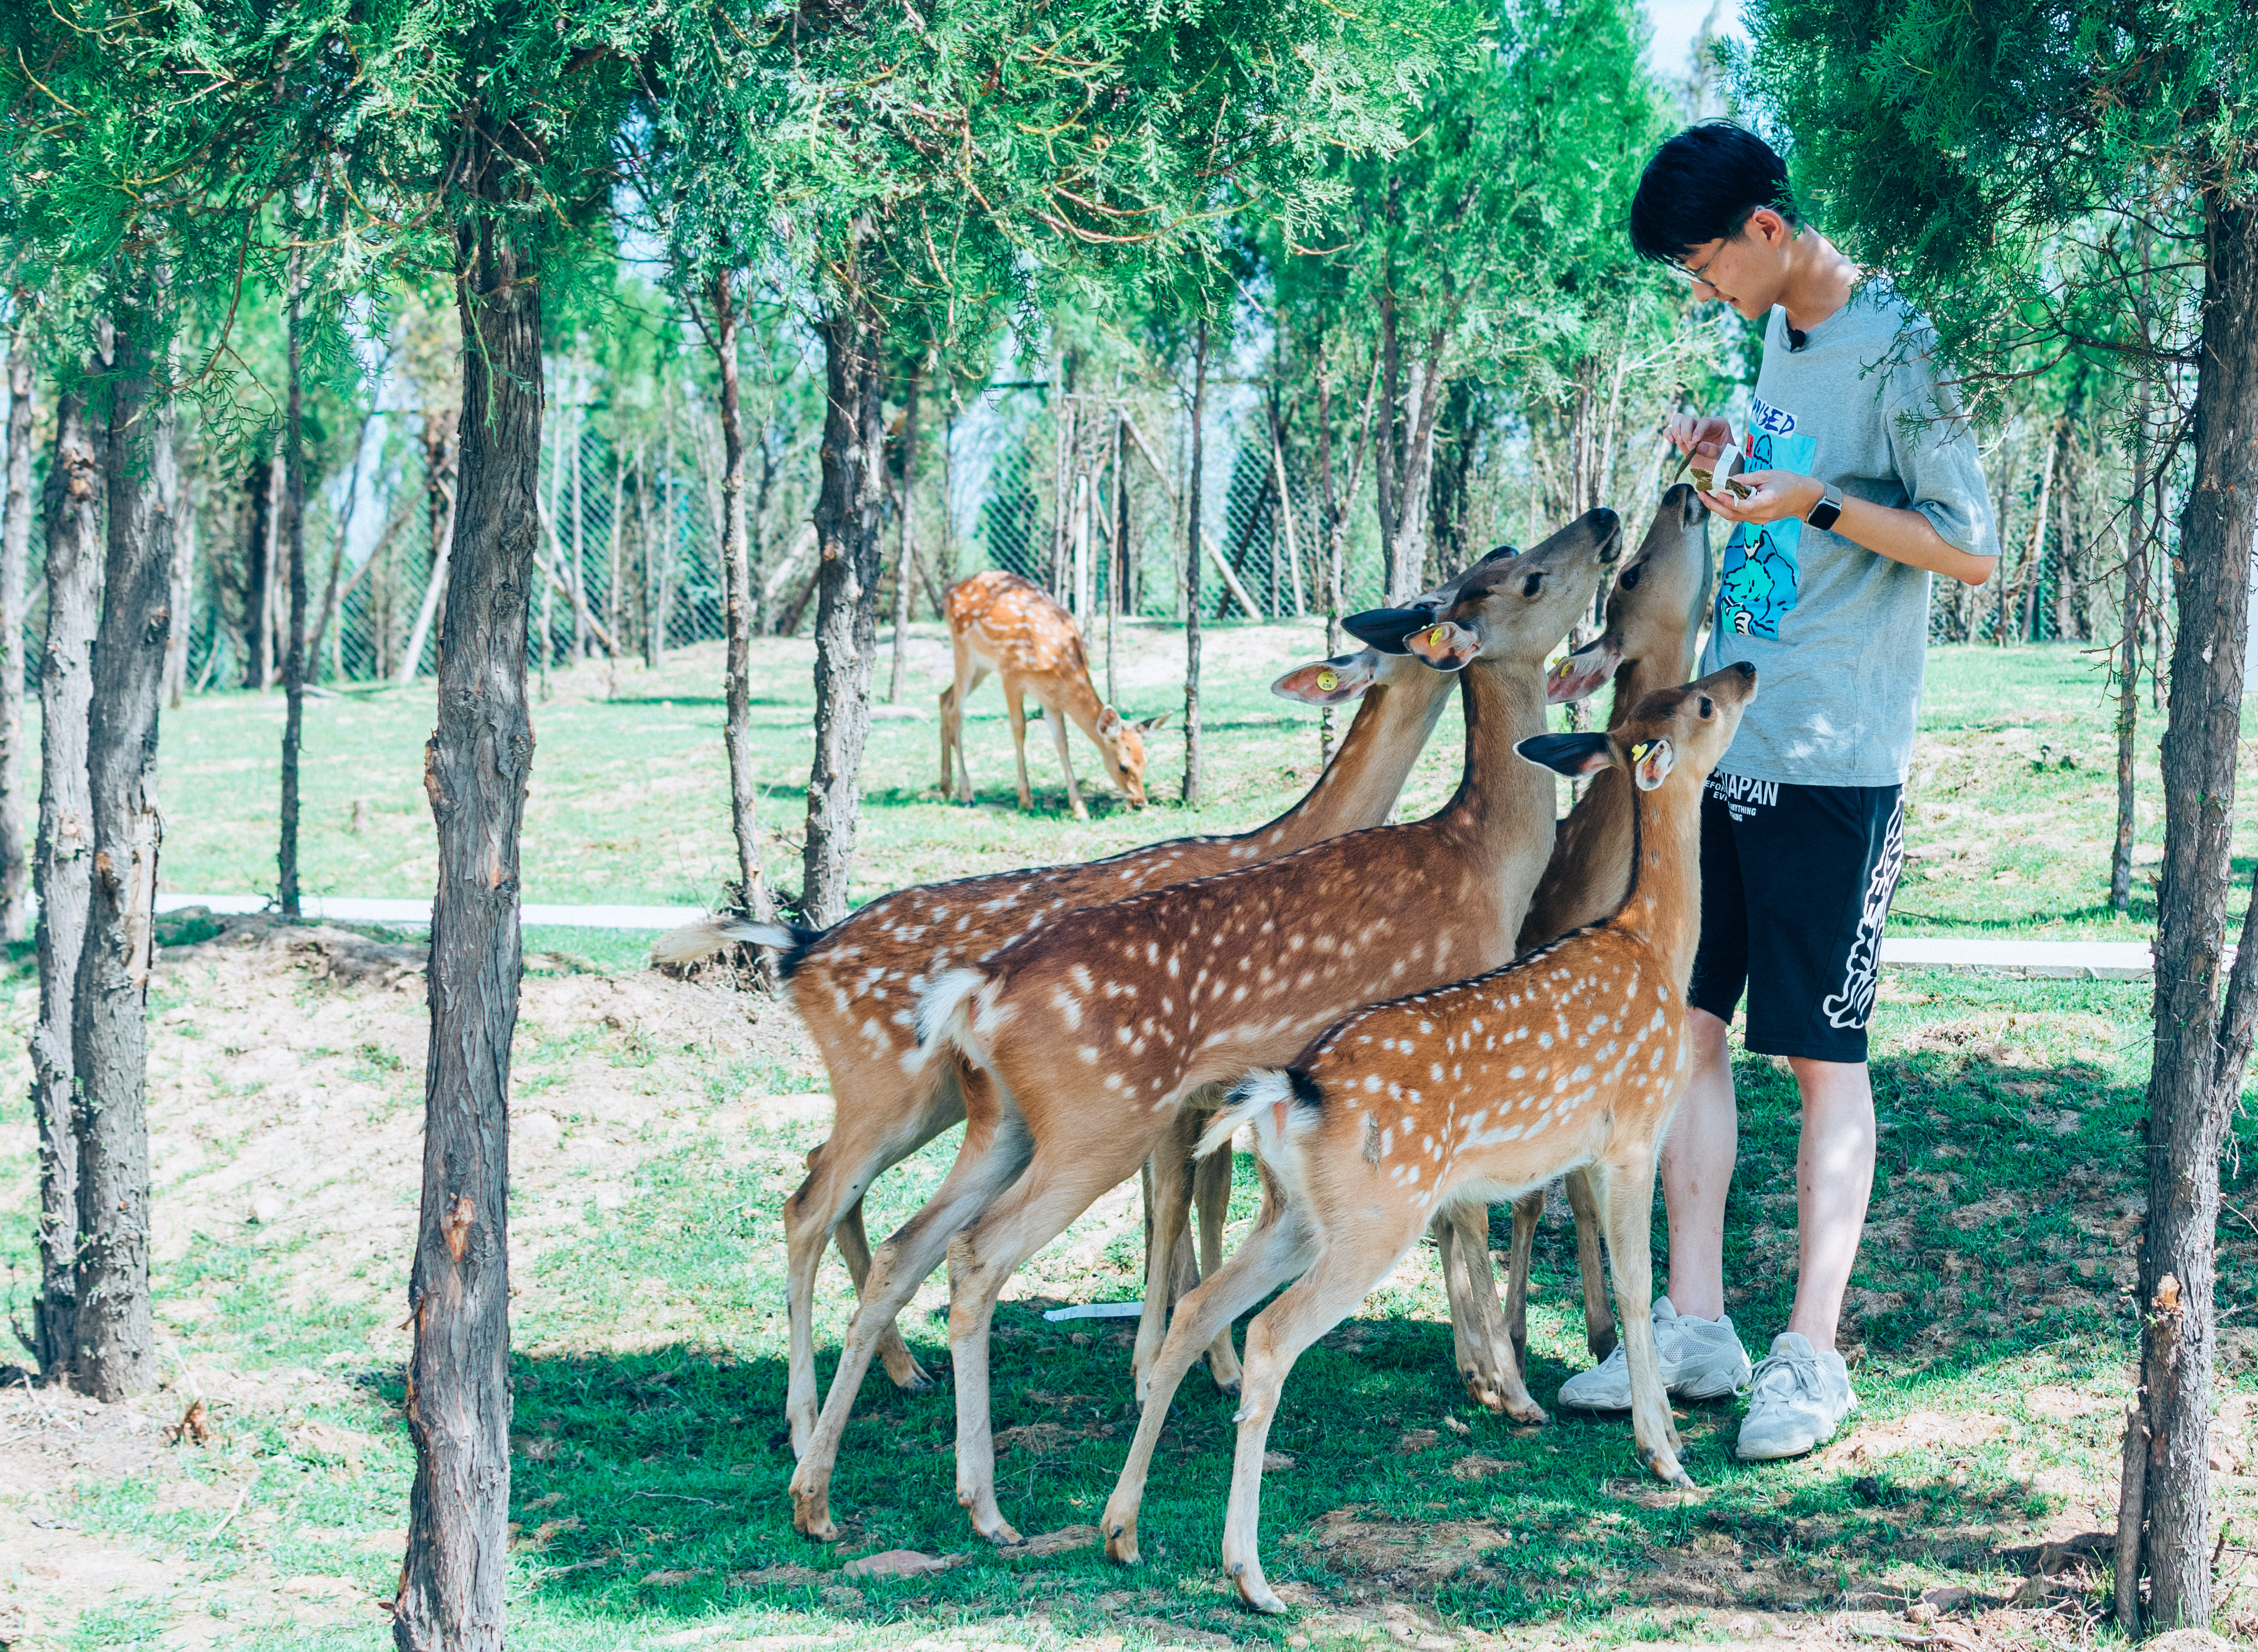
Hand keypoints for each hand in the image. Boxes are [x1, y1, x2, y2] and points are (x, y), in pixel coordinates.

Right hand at [1662, 413, 1734, 466]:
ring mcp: (1692, 429)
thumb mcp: (1724, 456)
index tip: (1694, 443)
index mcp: (1718, 424)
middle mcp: (1703, 424)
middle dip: (1686, 432)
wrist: (1719, 468)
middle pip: (1688, 418)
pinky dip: (1668, 433)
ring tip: (1679, 442)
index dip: (1698, 431)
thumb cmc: (1725, 460)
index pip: (1705, 422)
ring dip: (1676, 430)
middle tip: (1689, 446)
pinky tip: (1671, 441)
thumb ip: (1712, 451)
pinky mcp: (1682, 437)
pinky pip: (1670, 429)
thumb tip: (1697, 447)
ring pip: (1678, 419)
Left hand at [1700, 469, 1823, 526]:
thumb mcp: (1768, 474)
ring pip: (1734, 518)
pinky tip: (1719, 499)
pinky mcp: (1758, 521)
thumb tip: (1726, 479)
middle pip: (1734, 515)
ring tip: (1705, 496)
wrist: (1804, 498)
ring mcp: (1760, 520)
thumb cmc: (1788, 482)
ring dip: (1718, 508)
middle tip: (1701, 494)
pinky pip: (1739, 517)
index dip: (1728, 501)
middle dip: (1715, 506)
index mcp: (1768, 502)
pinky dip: (1727, 509)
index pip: (1744, 506)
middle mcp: (1763, 515)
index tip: (1716, 491)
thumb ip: (1746, 478)